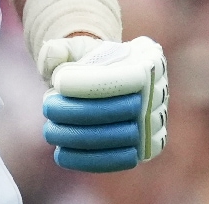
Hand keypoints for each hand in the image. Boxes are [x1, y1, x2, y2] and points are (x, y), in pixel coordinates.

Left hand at [39, 36, 167, 172]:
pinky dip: (88, 160)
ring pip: (117, 137)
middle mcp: (160, 92)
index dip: (89, 83)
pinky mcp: (148, 148)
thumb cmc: (91, 63)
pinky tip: (61, 153)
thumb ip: (60, 49)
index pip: (124, 78)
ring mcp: (156, 123)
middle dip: (76, 110)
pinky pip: (119, 159)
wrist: (108, 82)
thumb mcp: (77, 48)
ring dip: (77, 137)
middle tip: (48, 107)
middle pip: (118, 110)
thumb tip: (51, 54)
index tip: (58, 82)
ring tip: (50, 130)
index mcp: (150, 60)